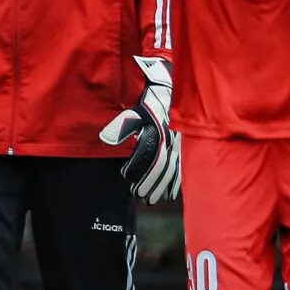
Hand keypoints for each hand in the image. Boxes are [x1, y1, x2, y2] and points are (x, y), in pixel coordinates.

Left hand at [98, 55, 179, 203]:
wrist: (169, 89)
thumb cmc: (148, 100)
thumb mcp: (133, 110)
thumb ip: (120, 125)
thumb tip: (105, 139)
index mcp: (159, 130)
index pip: (151, 153)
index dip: (139, 166)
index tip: (126, 177)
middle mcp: (172, 139)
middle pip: (163, 165)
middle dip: (151, 182)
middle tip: (140, 196)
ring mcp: (180, 144)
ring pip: (173, 169)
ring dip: (163, 185)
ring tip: (152, 200)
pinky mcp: (184, 147)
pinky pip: (182, 167)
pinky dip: (177, 182)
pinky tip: (172, 194)